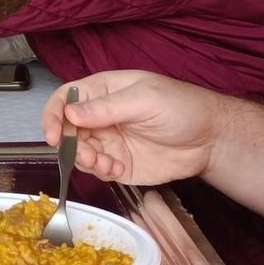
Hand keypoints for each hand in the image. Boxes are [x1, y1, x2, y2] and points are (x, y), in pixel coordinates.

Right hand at [41, 70, 228, 186]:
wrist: (211, 140)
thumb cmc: (182, 108)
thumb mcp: (145, 100)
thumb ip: (107, 107)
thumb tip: (70, 113)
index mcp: (102, 92)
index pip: (64, 100)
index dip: (52, 117)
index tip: (53, 136)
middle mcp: (99, 117)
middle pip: (65, 131)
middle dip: (70, 145)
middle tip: (88, 156)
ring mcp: (107, 141)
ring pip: (77, 153)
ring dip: (85, 161)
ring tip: (107, 164)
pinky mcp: (117, 162)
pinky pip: (96, 170)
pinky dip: (101, 172)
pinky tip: (118, 168)